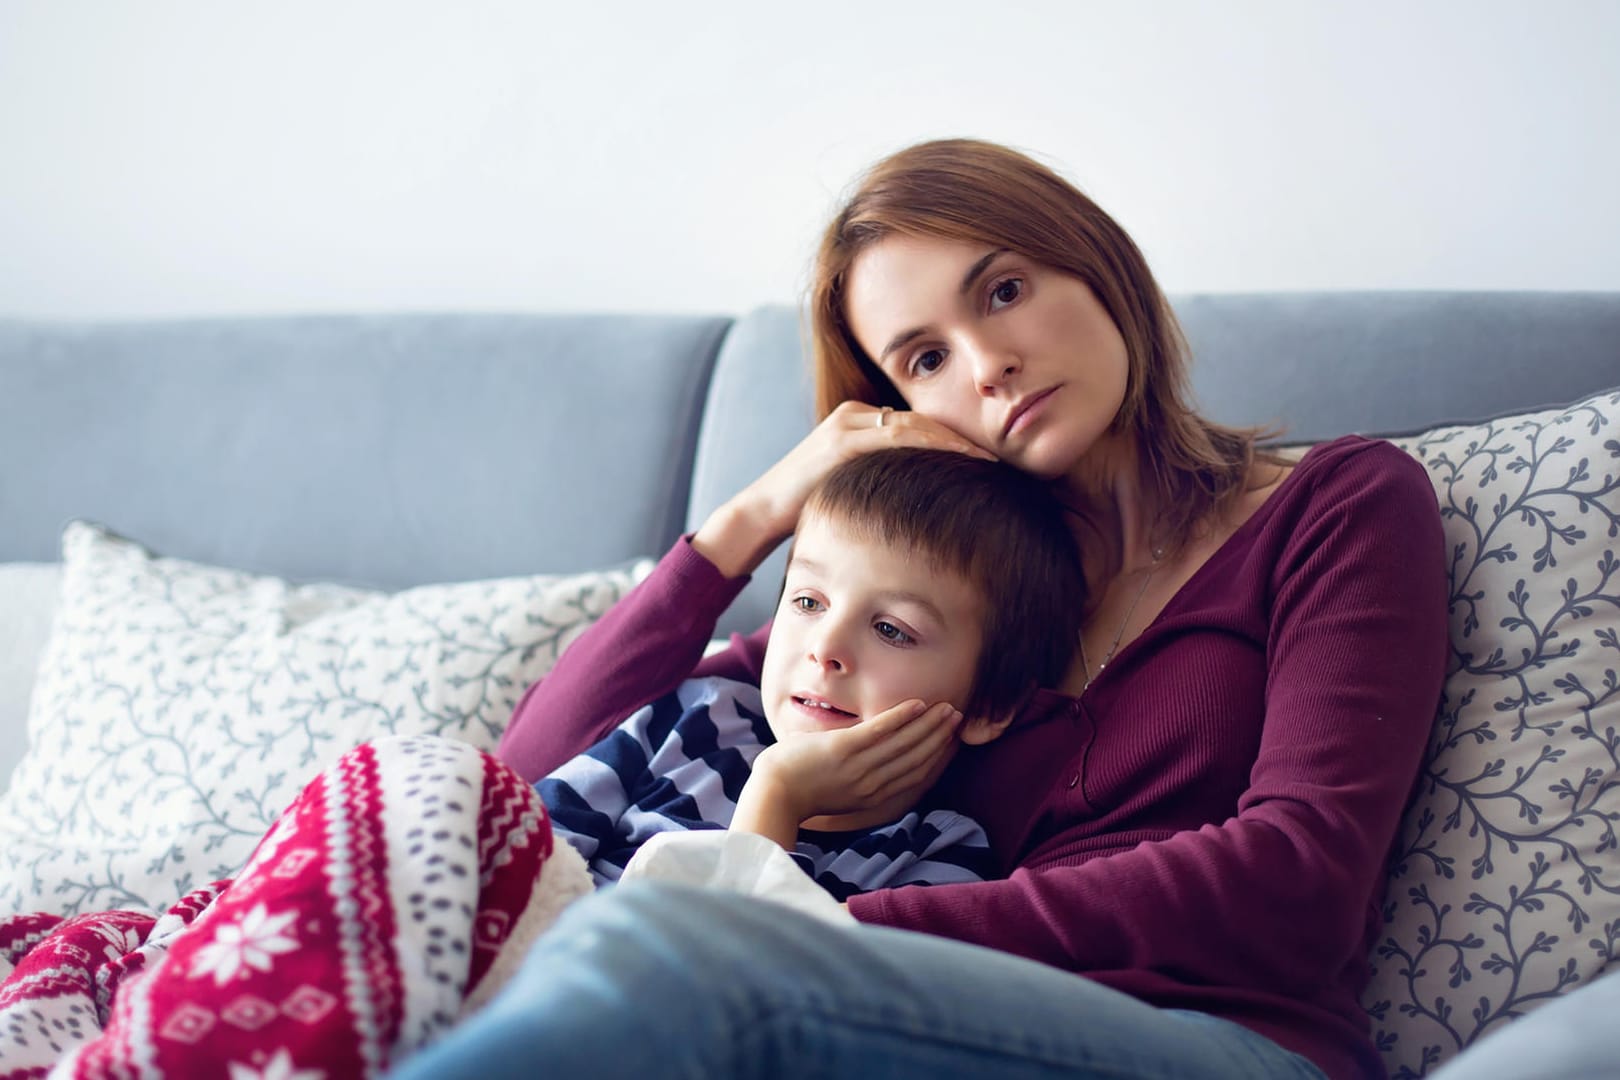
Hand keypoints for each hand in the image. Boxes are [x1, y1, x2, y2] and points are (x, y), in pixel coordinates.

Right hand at [693, 402, 995, 577]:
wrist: (760, 514)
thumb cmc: (806, 510)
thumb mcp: (851, 490)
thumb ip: (880, 484)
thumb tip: (920, 506)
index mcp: (858, 422)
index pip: (916, 425)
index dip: (953, 440)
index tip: (986, 461)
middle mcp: (854, 415)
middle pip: (921, 420)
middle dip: (961, 439)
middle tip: (1000, 458)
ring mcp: (846, 425)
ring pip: (914, 426)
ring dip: (954, 443)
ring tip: (987, 462)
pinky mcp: (840, 441)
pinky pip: (896, 438)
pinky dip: (930, 447)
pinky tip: (957, 462)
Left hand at [734, 700, 963, 847]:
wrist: (774, 794)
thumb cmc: (800, 790)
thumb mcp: (839, 790)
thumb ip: (859, 777)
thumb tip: (869, 759)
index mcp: (872, 796)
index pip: (914, 774)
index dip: (936, 755)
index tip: (950, 740)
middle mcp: (872, 784)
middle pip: (916, 757)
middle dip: (939, 737)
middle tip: (957, 718)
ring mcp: (859, 767)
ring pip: (905, 743)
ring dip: (929, 724)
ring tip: (947, 709)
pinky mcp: (843, 750)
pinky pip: (879, 730)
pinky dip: (901, 717)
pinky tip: (917, 704)